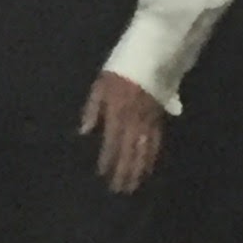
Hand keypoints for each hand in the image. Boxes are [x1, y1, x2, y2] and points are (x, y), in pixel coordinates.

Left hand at [80, 70, 163, 193]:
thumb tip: (84, 131)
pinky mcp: (159, 116)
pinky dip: (152, 156)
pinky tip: (149, 166)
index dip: (107, 160)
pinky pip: (156, 141)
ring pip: (144, 150)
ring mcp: (148, 119)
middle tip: (120, 190)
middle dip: (124, 171)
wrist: (150, 53)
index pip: (111, 142)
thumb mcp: (100, 84)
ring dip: (139, 169)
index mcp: (117, 111)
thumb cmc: (120, 67)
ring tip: (134, 185)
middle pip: (129, 151)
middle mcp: (134, 119)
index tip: (103, 175)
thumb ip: (92, 109)